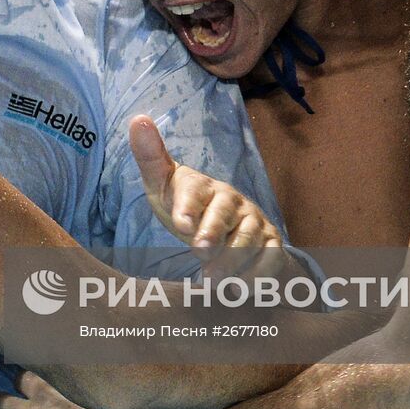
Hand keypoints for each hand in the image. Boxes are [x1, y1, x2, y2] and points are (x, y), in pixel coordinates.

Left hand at [131, 115, 285, 275]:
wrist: (222, 227)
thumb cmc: (185, 205)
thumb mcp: (162, 184)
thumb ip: (150, 157)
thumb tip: (138, 118)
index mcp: (203, 185)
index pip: (195, 190)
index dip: (188, 206)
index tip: (180, 223)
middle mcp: (231, 200)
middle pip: (224, 215)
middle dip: (212, 234)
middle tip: (199, 252)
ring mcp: (253, 221)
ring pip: (248, 240)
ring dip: (231, 262)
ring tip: (211, 281)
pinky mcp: (271, 242)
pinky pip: (271, 258)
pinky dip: (258, 275)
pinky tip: (239, 289)